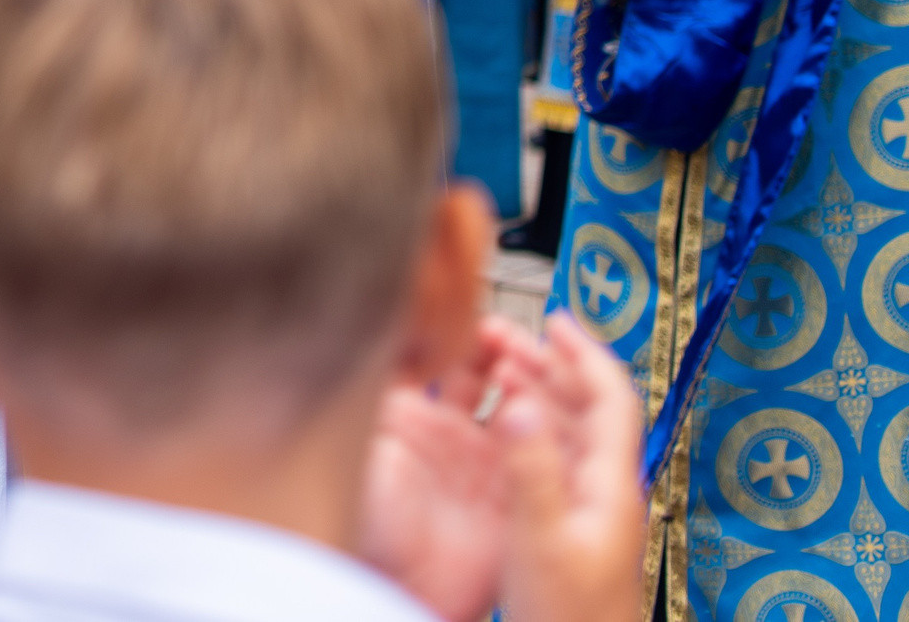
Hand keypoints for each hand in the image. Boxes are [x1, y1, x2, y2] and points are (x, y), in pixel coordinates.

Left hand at [361, 318, 530, 621]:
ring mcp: (479, 466)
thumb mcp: (364, 440)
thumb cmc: (360, 523)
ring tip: (531, 369)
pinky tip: (548, 413)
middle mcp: (446, 437)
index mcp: (408, 417)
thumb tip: (381, 322)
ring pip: (516, 409)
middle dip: (504, 351)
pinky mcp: (508, 499)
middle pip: (485, 377)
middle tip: (515, 336)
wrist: (388, 592)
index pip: (442, 358)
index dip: (465, 333)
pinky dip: (547, 431)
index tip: (484, 316)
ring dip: (528, 384)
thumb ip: (380, 384)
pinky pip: (536, 455)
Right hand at [490, 316, 646, 621]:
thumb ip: (530, 468)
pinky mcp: (570, 530)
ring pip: (568, 434)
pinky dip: (527, 432)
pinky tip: (499, 433)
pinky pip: (552, 461)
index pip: (610, 397)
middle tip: (507, 336)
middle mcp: (605, 491)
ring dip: (537, 395)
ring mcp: (590, 512)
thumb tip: (522, 402)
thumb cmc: (571, 620)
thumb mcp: (541, 539)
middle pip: (586, 409)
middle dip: (549, 365)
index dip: (585, 352)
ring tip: (497, 371)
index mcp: (610, 485)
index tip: (556, 320)